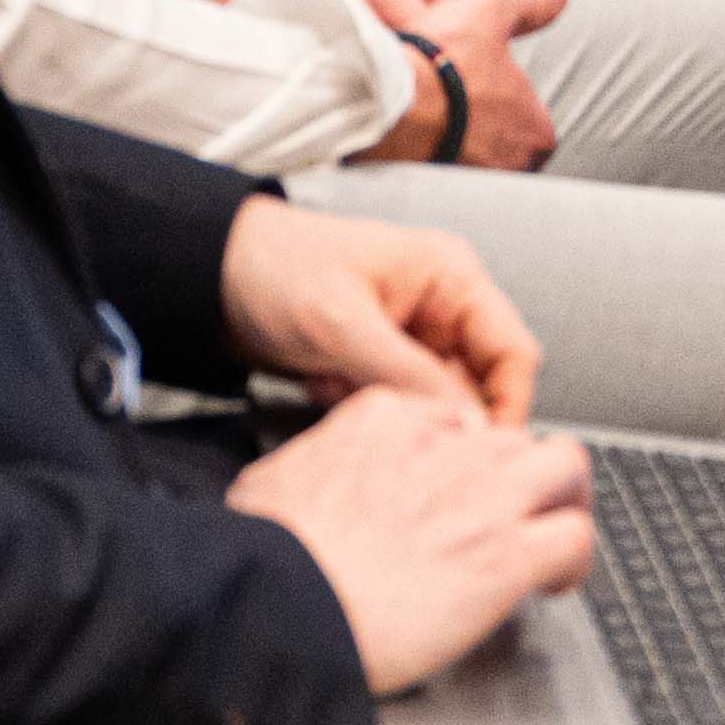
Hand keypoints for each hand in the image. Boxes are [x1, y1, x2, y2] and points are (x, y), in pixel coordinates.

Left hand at [219, 193, 542, 422]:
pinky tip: (322, 382)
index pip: (514, 353)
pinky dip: (365, 409)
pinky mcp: (381, 363)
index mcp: (451, 278)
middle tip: (385, 416)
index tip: (481, 454)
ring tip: (336, 381)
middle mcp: (442, 308)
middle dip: (431, 412)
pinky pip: (398, 407)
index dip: (506, 407)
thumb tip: (466, 427)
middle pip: (477, 387)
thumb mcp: (344, 325)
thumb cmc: (276, 270)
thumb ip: (410, 377)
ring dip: (392, 412)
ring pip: (434, 404)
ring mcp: (412, 338)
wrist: (211, 275)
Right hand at [226, 390, 593, 694]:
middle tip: (517, 511)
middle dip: (523, 473)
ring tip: (552, 536)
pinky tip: (554, 583)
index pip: (452, 418)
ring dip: (565, 501)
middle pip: (516, 436)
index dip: (462, 458)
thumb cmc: (269, 553)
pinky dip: (574, 561)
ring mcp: (484, 497)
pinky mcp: (507, 555)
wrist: (280, 600)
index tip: (458, 488)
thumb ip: (313, 467)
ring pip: (567, 467)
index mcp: (384, 420)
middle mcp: (445, 447)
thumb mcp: (274, 477)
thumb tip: (306, 488)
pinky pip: (575, 538)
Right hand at [390, 0, 574, 168]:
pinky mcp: (431, 187)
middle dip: (481, 118)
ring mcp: (470, 182)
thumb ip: (530, 3)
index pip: (534, 116)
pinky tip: (410, 125)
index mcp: (536, 134)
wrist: (387, 100)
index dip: (508, 91)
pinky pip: (435, 168)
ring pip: (469, 156)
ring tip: (429, 104)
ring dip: (452, 133)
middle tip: (454, 88)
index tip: (483, 75)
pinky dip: (425, 149)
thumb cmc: (442, 62)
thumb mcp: (492, 12)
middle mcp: (509, 168)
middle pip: (502, 139)